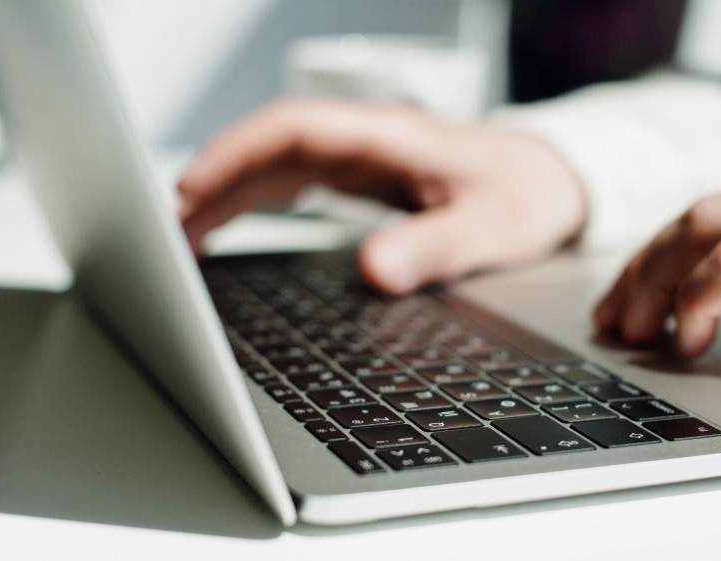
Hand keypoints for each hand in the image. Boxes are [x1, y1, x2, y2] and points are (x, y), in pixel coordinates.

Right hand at [178, 100, 586, 293]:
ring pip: (277, 164)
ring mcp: (363, 159)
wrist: (554, 183)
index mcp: (390, 137)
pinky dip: (255, 202)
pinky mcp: (365, 180)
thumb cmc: (527, 196)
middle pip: (271, 146)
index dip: (236, 154)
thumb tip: (374, 271)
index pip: (294, 130)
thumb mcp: (491, 228)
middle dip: (215, 180)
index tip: (193, 189)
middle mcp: (368, 141)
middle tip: (166, 231)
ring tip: (182, 237)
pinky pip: (294, 182)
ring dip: (228, 194)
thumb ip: (434, 248)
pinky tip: (230, 228)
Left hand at [595, 139, 720, 389]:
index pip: (720, 204)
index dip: (659, 254)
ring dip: (653, 286)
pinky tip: (689, 337)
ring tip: (638, 335)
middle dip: (641, 270)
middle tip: (614, 321)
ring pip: (703, 229)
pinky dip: (696, 300)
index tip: (629, 298)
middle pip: (698, 212)